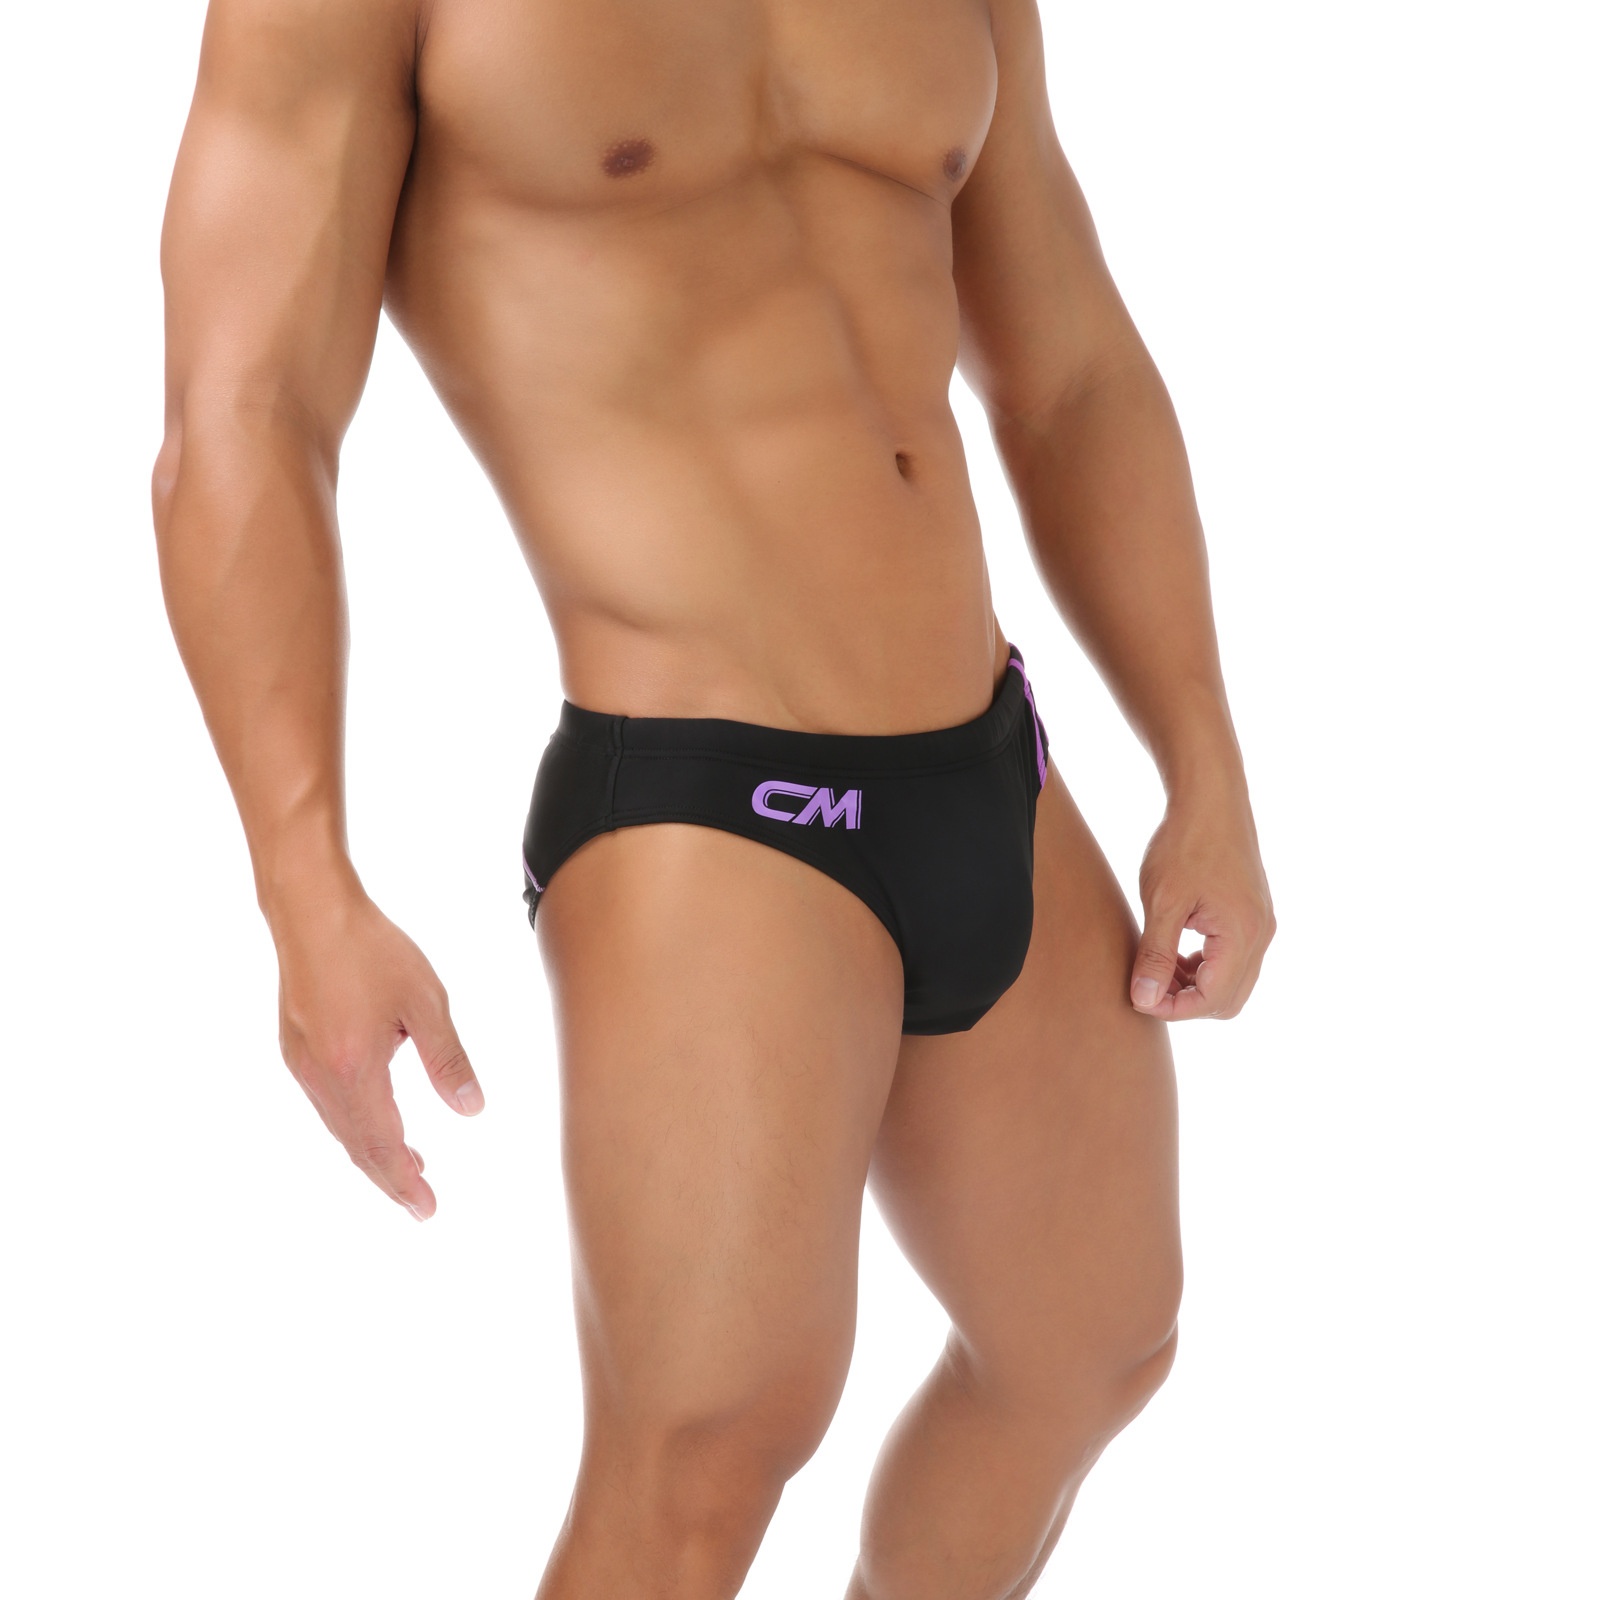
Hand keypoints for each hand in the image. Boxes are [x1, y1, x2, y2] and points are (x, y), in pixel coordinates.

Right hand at [272, 887, 483, 1217]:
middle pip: (357, 1145)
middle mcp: (320, 1076)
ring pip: (340, 1126)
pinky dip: (354, 1123)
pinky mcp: (295, 1048)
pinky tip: (376, 1117)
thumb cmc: (372, 950)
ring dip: (373, 1151)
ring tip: (409, 1165)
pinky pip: (327, 1103)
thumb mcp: (425, 1003)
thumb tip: (472, 1110)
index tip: (427, 1208)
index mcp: (354, 1070)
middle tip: (421, 1203)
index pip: (382, 1144)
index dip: (404, 1181)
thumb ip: (448, 1061)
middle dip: (390, 1177)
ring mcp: (301, 1064)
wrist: (310, 911)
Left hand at [1130, 784, 1273, 1020]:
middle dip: (1186, 1003)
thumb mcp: (1162, 901)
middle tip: (1147, 986)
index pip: (1212, 1001)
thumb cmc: (1184, 843)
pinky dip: (1206, 967)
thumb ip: (1155, 955)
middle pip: (1228, 1000)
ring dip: (1196, 986)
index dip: (1173, 1009)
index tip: (1137, 998)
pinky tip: (1176, 951)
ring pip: (1233, 983)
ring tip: (1157, 968)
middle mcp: (1261, 935)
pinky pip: (1235, 960)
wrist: (1210, 797)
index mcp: (1242, 935)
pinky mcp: (1255, 915)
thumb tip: (1144, 1000)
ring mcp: (1262, 925)